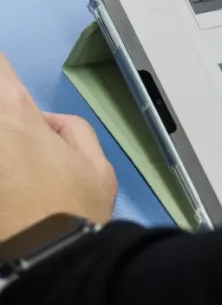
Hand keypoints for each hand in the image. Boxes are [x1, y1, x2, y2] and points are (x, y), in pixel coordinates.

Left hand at [0, 55, 116, 238]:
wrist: (47, 263)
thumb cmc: (75, 212)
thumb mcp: (98, 165)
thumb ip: (72, 130)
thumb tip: (46, 126)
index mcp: (14, 113)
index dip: (1, 72)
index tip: (7, 84)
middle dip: (6, 112)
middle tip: (25, 140)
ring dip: (7, 148)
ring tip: (22, 170)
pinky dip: (5, 170)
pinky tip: (13, 188)